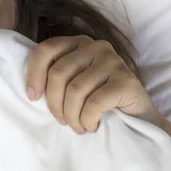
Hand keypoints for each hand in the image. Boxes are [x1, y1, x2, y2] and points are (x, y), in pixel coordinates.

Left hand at [25, 36, 160, 133]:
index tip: (32, 97)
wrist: (139, 120)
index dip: (34, 73)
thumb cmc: (98, 103)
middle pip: (59, 73)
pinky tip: (91, 126)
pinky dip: (87, 119)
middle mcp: (96, 46)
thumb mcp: (72, 84)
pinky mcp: (127, 80)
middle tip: (61, 121)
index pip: (46, 50)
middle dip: (54, 103)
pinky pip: (94, 102)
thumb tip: (31, 90)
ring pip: (75, 90)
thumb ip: (56, 78)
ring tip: (77, 127)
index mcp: (78, 43)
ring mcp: (113, 61)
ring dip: (72, 116)